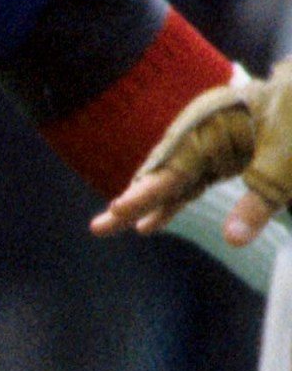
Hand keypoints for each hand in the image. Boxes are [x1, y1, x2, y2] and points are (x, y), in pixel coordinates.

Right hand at [92, 60, 291, 245]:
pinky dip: (169, 205)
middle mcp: (198, 135)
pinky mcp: (215, 157)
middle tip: (98, 229)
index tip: (119, 211)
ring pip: (168, 182)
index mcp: (208, 128)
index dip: (145, 194)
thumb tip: (232, 241)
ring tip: (108, 227)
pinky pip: (185, 185)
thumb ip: (259, 203)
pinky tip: (148, 226)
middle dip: (131, 203)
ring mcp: (205, 145)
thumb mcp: (286, 163)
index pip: (170, 170)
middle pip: (159, 175)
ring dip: (144, 206)